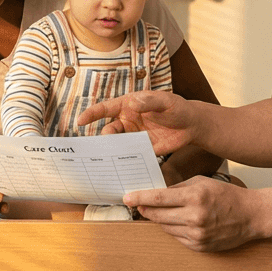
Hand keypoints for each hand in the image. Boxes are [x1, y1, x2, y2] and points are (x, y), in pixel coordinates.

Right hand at [78, 90, 198, 154]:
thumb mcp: (165, 101)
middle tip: (108, 146)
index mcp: (128, 105)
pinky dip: (126, 161)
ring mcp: (134, 136)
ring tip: (112, 161)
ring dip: (114, 152)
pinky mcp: (142, 149)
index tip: (80, 121)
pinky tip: (125, 169)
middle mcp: (127, 121)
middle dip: (106, 139)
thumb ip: (150, 101)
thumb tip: (133, 103)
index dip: (91, 114)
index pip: (105, 109)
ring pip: (117, 145)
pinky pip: (130, 156)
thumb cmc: (177, 108)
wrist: (192, 125)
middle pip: (109, 131)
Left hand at [124, 175, 257, 251]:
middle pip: (157, 216)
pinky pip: (177, 237)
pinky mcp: (200, 246)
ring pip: (165, 228)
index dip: (139, 198)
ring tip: (169, 211)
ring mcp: (197, 234)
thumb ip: (177, 188)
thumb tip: (154, 194)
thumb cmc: (226, 195)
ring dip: (161, 220)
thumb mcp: (202, 182)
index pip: (159, 198)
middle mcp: (195, 217)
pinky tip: (183, 222)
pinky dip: (175, 229)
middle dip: (146, 209)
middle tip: (138, 203)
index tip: (127, 197)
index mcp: (195, 197)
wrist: (251, 216)